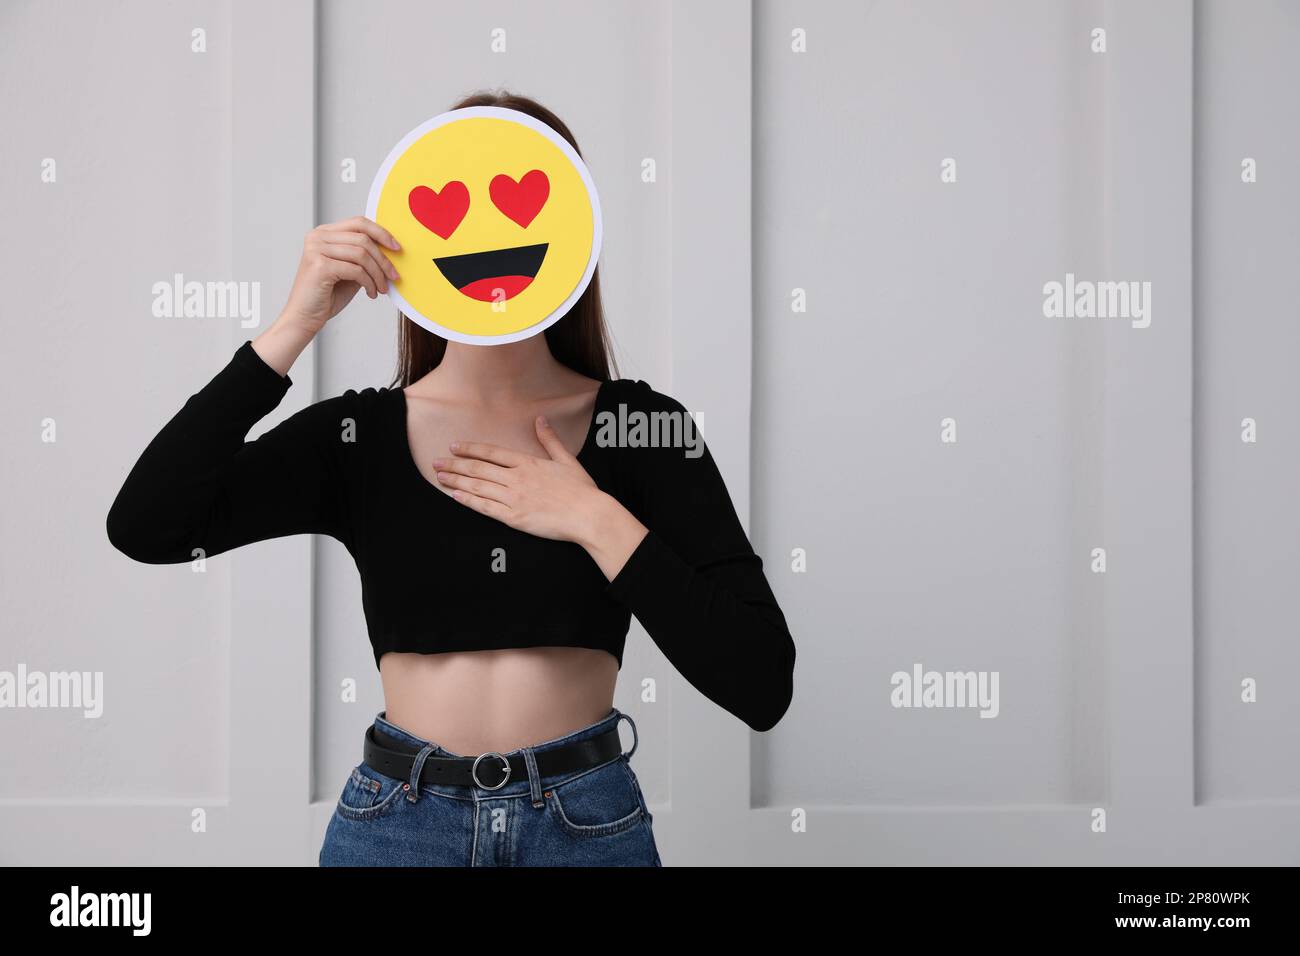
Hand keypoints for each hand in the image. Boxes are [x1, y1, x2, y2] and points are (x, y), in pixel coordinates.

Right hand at [281, 216, 400, 333]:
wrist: (305, 316)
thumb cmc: (327, 295)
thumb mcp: (350, 270)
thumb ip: (363, 256)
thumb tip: (390, 249)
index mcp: (324, 233)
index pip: (358, 223)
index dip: (381, 233)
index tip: (397, 248)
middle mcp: (317, 237)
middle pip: (363, 238)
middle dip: (383, 260)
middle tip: (393, 276)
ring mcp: (316, 249)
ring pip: (361, 254)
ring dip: (377, 274)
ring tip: (381, 288)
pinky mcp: (320, 265)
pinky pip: (356, 270)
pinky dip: (369, 283)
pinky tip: (370, 293)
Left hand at [432, 415, 605, 542]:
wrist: (588, 515)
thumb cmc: (581, 489)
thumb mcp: (567, 460)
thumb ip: (550, 440)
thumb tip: (540, 420)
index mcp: (528, 463)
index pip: (492, 452)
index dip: (470, 449)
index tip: (454, 446)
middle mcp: (517, 478)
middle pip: (479, 468)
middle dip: (455, 464)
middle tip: (435, 462)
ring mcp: (514, 498)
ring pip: (478, 486)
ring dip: (456, 480)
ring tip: (439, 476)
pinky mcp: (515, 517)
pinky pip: (485, 507)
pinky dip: (468, 500)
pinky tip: (456, 495)